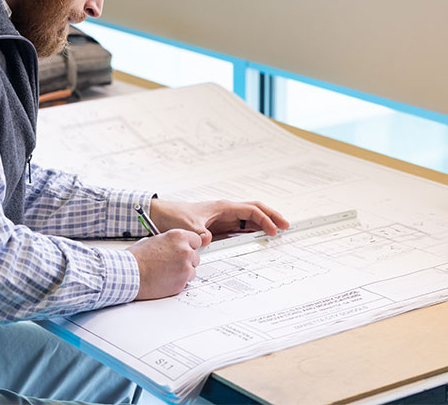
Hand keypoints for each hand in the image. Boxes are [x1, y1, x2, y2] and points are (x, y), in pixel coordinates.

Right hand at [127, 229, 200, 299]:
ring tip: (167, 272)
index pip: (196, 240)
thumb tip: (175, 246)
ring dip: (183, 272)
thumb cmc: (138, 257)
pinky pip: (186, 282)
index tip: (185, 250)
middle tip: (173, 264)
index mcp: (179, 236)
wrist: (130, 273)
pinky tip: (166, 280)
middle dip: (186, 260)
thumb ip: (169, 242)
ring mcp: (185, 267)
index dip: (190, 246)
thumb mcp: (154, 240)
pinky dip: (179, 282)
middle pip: (195, 256)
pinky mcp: (182, 281)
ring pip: (192, 270)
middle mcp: (185, 250)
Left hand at [149, 198, 289, 246]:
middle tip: (286, 225)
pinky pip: (241, 227)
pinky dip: (253, 230)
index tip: (273, 230)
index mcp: (222, 207)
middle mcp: (226, 211)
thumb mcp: (186, 226)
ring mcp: (224, 218)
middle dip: (272, 216)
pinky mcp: (220, 226)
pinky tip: (259, 237)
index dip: (264, 219)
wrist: (161, 215)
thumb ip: (198, 233)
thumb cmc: (174, 216)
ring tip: (279, 231)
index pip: (250, 210)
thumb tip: (207, 239)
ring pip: (250, 218)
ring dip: (265, 223)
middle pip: (255, 210)